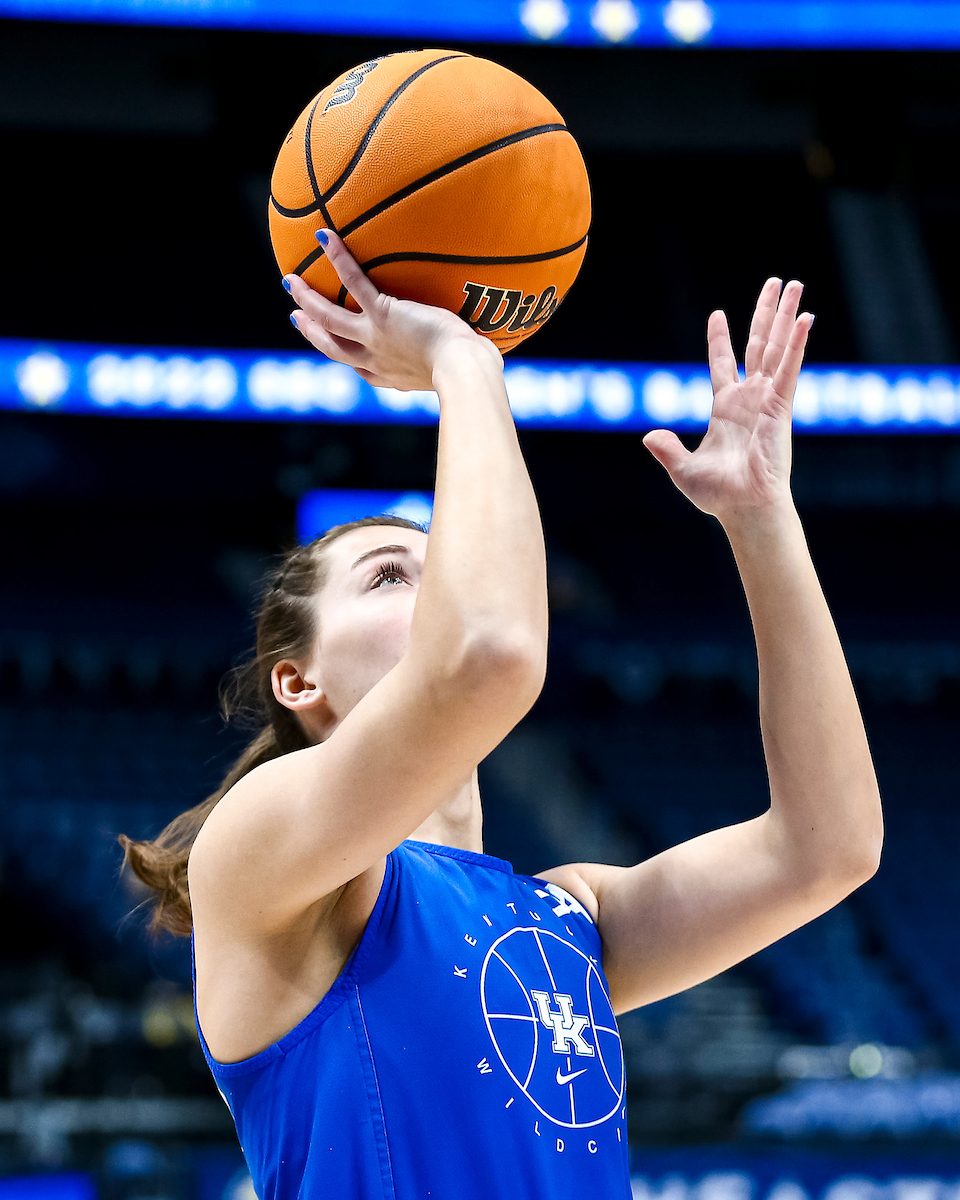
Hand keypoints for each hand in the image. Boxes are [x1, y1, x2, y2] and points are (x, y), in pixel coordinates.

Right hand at [285, 230, 499, 391]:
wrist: (462, 369)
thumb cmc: (471, 371)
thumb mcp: (462, 364)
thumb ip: (461, 353)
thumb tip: (485, 346)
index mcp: (391, 376)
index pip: (361, 368)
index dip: (344, 356)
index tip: (333, 346)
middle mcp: (376, 360)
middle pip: (333, 346)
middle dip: (311, 332)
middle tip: (295, 316)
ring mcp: (374, 338)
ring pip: (330, 318)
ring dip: (308, 299)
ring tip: (290, 281)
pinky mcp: (382, 315)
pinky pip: (353, 282)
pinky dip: (338, 258)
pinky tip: (324, 235)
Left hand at [643, 278, 812, 522]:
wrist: (744, 508)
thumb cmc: (719, 495)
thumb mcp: (683, 469)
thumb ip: (667, 449)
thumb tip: (649, 435)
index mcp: (726, 409)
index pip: (722, 363)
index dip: (720, 339)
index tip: (717, 314)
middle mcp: (749, 398)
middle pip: (758, 344)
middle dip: (766, 313)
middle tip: (777, 282)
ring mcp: (767, 399)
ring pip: (776, 347)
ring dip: (785, 315)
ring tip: (795, 284)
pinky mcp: (781, 406)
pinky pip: (789, 368)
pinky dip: (796, 343)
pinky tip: (804, 318)